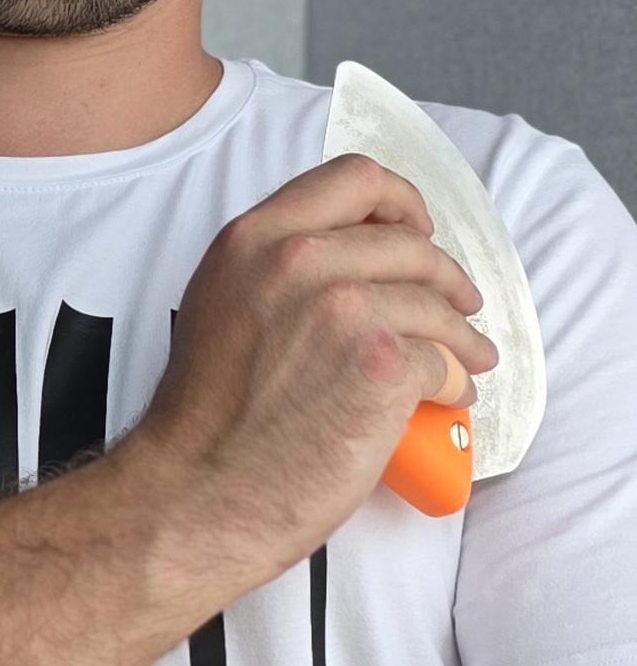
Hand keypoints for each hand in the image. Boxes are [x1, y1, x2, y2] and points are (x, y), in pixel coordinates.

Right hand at [133, 154, 498, 581]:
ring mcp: (342, 310)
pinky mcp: (381, 367)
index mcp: (254, 237)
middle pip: (409, 243)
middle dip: (445, 275)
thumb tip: (345, 258)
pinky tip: (448, 394)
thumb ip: (273, 263)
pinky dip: (455, 380)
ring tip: (468, 356)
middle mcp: (298, 260)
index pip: (354, 178)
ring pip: (435, 303)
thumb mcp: (220, 300)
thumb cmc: (205, 413)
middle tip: (458, 301)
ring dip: (462, 334)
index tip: (414, 227)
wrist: (197, 487)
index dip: (400, 201)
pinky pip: (445, 362)